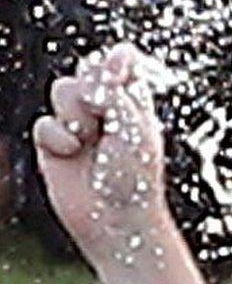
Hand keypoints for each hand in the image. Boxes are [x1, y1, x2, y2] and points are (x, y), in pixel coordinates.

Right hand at [31, 44, 174, 269]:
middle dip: (90, 88)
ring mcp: (79, 127)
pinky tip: (71, 154)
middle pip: (85, 70)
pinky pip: (43, 123)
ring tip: (88, 140)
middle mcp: (107, 112)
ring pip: (61, 91)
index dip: (116, 63)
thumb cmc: (136, 180)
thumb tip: (101, 63)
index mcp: (135, 105)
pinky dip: (56, 138)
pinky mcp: (55, 145)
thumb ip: (117, 92)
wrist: (114, 220)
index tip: (118, 78)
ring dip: (74, 113)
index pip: (122, 63)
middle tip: (102, 115)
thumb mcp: (135, 129)